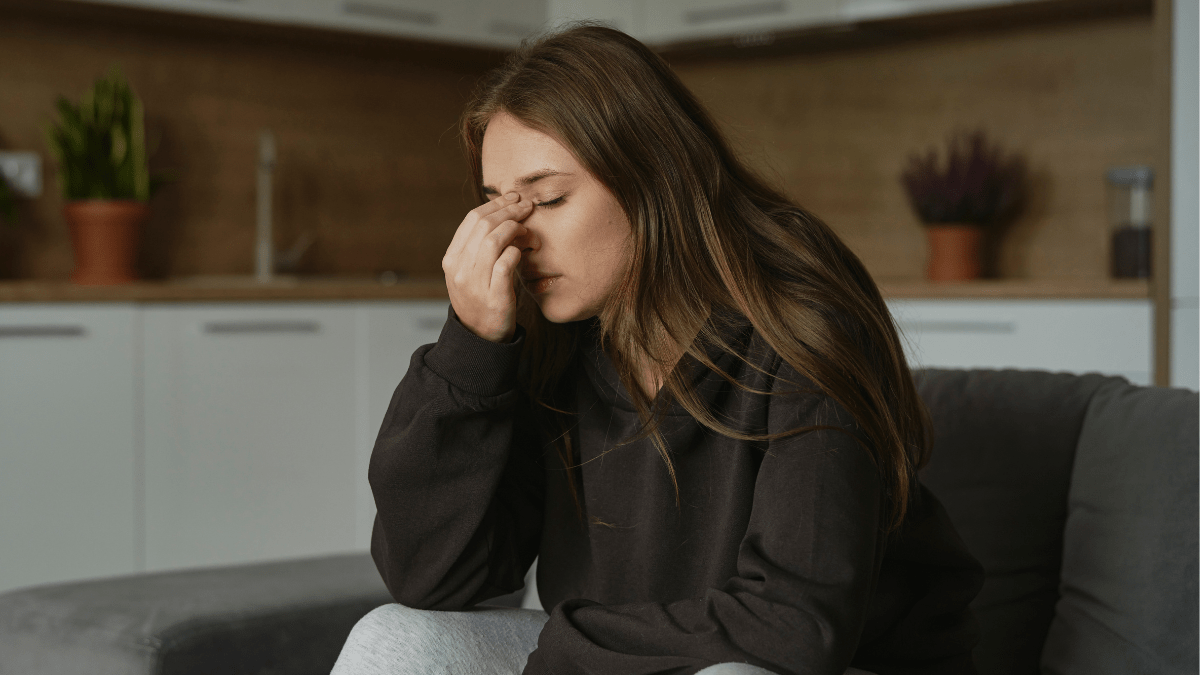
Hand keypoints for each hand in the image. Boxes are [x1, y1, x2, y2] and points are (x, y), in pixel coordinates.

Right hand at [441, 192, 531, 342]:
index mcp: (452, 259)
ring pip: (494, 240)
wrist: (481, 338)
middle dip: (509, 211)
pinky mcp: (494, 296)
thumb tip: (501, 215)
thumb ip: (478, 247)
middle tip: (527, 207)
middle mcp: (459, 269)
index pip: (472, 219)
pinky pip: (506, 263)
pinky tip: (524, 251)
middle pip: (484, 225)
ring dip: (516, 228)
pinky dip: (517, 252)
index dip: (495, 204)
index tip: (512, 198)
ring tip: (529, 230)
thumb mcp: (470, 272)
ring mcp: (475, 283)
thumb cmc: (481, 299)